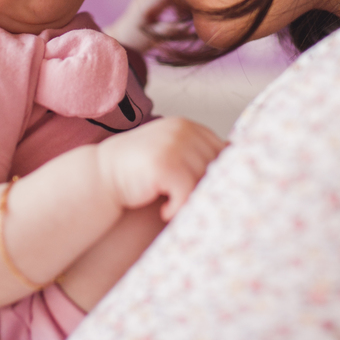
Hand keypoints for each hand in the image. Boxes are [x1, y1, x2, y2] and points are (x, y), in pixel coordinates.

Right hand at [95, 117, 225, 220]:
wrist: (99, 175)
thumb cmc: (139, 172)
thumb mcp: (171, 156)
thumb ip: (196, 157)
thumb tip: (239, 173)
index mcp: (188, 126)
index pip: (223, 151)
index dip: (222, 176)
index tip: (211, 197)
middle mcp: (184, 129)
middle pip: (217, 166)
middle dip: (207, 191)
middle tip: (193, 209)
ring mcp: (174, 144)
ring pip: (204, 181)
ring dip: (192, 202)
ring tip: (174, 210)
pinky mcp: (165, 163)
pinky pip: (187, 192)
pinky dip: (178, 208)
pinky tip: (164, 212)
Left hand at [103, 0, 189, 52]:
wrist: (120, 38)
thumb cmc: (135, 40)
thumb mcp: (154, 37)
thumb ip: (171, 30)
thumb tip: (189, 27)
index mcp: (147, 3)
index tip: (195, 7)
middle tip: (193, 14)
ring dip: (181, 1)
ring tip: (185, 16)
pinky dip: (175, 2)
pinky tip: (178, 14)